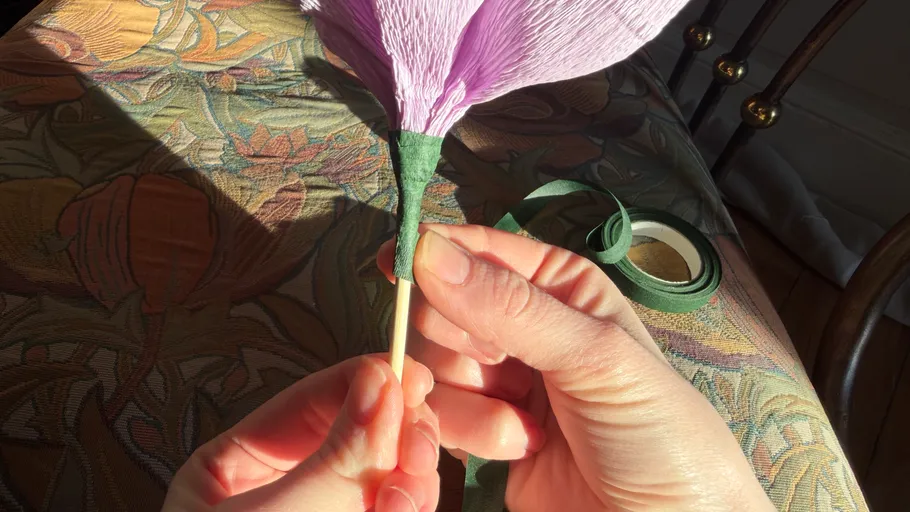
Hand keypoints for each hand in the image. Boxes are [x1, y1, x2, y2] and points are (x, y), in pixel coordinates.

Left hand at [164, 356, 440, 511]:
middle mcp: (287, 482)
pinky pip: (396, 503)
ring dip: (411, 476)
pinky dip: (411, 503)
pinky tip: (408, 508)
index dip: (367, 379)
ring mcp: (326, 507)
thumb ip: (332, 457)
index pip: (312, 399)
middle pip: (362, 431)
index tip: (412, 377)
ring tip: (406, 496)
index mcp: (237, 465)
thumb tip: (382, 383)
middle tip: (419, 450)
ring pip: (388, 470)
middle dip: (399, 435)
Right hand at [378, 225, 774, 511]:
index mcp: (558, 284)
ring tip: (525, 429)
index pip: (478, 249)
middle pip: (441, 307)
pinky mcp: (483, 431)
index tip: (396, 270)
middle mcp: (523, 323)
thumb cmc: (657, 432)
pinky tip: (517, 448)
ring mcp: (501, 379)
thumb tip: (428, 252)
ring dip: (471, 402)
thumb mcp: (594, 357)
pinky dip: (467, 434)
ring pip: (433, 365)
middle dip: (460, 343)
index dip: (434, 254)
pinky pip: (438, 413)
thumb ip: (509, 307)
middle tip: (497, 368)